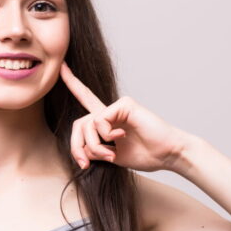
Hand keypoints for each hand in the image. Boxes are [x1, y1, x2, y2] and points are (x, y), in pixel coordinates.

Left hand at [59, 61, 197, 174]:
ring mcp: (118, 106)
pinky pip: (100, 119)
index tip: (62, 68)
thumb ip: (95, 150)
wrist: (168, 154)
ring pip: (87, 124)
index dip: (74, 84)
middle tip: (85, 163)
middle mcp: (111, 110)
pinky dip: (105, 134)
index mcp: (108, 121)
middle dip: (77, 147)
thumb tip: (81, 150)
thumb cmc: (147, 155)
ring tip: (111, 154)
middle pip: (79, 124)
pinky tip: (121, 136)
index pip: (86, 101)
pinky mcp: (124, 104)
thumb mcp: (113, 156)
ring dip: (94, 145)